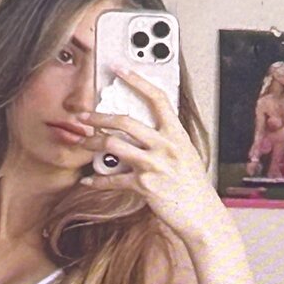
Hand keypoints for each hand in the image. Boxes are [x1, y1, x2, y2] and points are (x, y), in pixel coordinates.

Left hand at [76, 67, 221, 245]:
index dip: (137, 81)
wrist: (201, 214)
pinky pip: (113, 179)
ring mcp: (154, 165)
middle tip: (84, 116)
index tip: (120, 70)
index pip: (157, 98)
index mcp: (176, 134)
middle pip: (125, 120)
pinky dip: (97, 180)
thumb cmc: (193, 186)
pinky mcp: (144, 185)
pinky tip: (88, 180)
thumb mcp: (185, 154)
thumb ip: (166, 140)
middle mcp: (165, 146)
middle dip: (99, 117)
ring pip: (113, 145)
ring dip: (92, 144)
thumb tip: (142, 131)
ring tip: (82, 144)